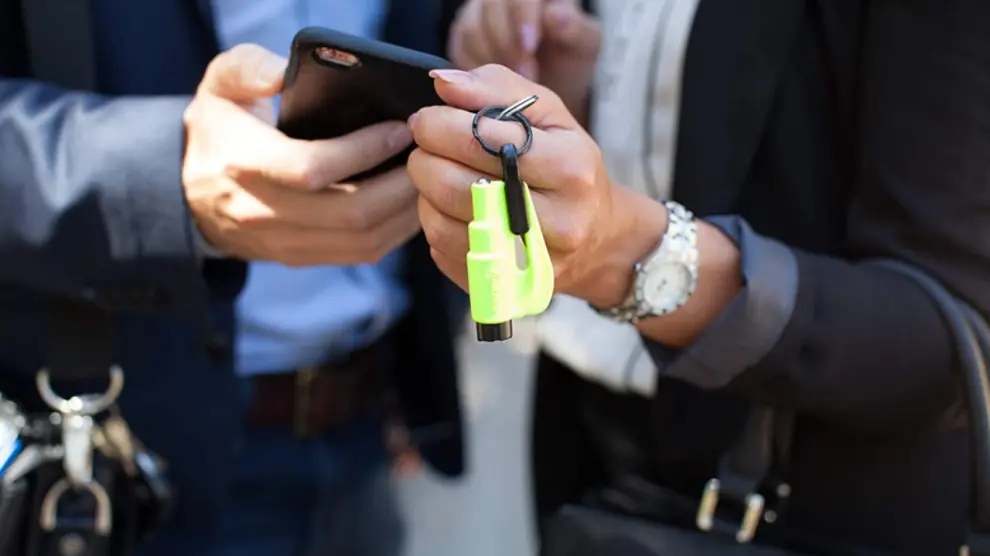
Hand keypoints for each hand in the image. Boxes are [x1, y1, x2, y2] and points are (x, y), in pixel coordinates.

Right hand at [182, 44, 419, 265]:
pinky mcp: (302, 259)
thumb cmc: (219, 129)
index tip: (401, 127)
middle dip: (401, 184)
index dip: (366, 150)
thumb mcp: (219, 85)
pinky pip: (361, 253)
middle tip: (428, 153)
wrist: (190, 194)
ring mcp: (283, 243)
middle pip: (352, 213)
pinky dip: (396, 231)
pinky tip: (411, 203)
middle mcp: (262, 212)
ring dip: (406, 211)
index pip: (315, 168)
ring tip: (427, 177)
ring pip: (363, 240)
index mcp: (244, 164)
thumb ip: (248, 68)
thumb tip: (283, 75)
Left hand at [408, 65, 667, 308]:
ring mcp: (530, 261)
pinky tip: (449, 205)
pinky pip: (443, 250)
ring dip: (425, 190)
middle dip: (424, 157)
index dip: (439, 124)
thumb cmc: (568, 164)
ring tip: (437, 172)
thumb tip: (443, 84)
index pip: (482, 140)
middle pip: (455, 185)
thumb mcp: (550, 114)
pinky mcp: (504, 285)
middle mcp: (557, 221)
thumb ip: (497, 88)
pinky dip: (434, 221)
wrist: (598, 236)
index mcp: (570, 168)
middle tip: (425, 144)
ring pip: (443, 221)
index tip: (428, 118)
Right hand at [447, 0, 600, 117]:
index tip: (530, 46)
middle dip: (507, 44)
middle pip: (490, 6)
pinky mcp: (462, 37)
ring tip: (515, 84)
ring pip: (470, 28)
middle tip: (526, 74)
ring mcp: (479, 14)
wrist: (551, 82)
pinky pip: (459, 50)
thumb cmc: (568, 58)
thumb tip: (556, 16)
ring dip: (492, 60)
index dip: (522, 15)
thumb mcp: (584, 45)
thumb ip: (575, 29)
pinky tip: (495, 86)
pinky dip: (476, 71)